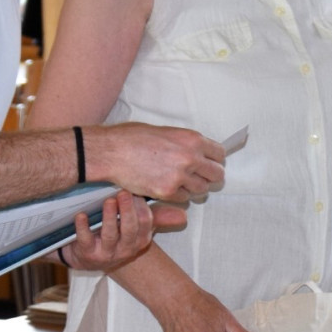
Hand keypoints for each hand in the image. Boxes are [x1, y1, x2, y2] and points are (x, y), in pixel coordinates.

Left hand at [59, 191, 155, 273]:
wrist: (86, 257)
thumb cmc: (115, 236)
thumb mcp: (136, 228)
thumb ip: (156, 217)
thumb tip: (184, 216)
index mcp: (140, 241)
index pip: (145, 222)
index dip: (140, 206)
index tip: (134, 189)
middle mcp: (126, 249)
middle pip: (130, 229)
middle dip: (127, 211)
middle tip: (123, 193)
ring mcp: (106, 253)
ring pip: (110, 235)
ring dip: (109, 217)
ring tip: (108, 201)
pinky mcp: (87, 254)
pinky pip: (85, 240)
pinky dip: (83, 227)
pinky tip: (81, 215)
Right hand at [91, 124, 224, 203]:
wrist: (112, 151)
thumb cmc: (133, 138)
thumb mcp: (167, 132)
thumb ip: (186, 144)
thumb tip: (199, 152)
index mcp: (192, 139)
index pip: (220, 154)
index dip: (215, 160)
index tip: (210, 163)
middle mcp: (190, 158)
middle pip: (217, 175)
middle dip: (210, 176)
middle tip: (199, 177)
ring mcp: (180, 177)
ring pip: (202, 190)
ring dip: (194, 187)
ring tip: (180, 181)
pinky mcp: (167, 192)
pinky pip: (184, 198)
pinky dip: (178, 195)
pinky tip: (167, 186)